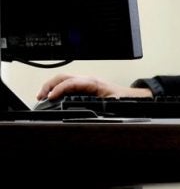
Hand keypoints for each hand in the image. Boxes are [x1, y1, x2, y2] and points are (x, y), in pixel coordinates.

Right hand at [36, 74, 152, 100]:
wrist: (129, 97)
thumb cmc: (121, 99)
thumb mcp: (112, 104)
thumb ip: (101, 107)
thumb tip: (91, 111)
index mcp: (93, 83)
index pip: (71, 83)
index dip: (59, 89)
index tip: (50, 97)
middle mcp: (87, 80)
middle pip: (63, 77)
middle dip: (50, 86)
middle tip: (41, 97)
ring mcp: (84, 82)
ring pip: (63, 79)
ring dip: (51, 86)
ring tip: (42, 97)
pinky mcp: (83, 86)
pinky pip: (66, 84)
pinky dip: (56, 89)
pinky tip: (52, 96)